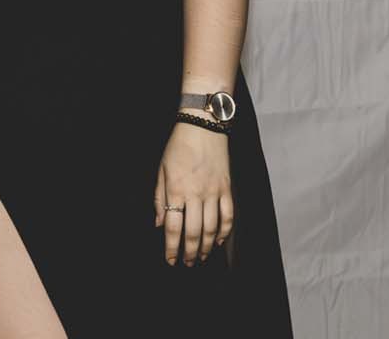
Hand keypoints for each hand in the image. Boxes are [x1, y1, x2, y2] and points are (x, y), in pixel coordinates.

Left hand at [153, 121, 231, 266]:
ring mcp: (214, 192)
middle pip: (194, 232)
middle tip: (187, 264)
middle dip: (189, 252)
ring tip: (201, 257)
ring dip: (206, 247)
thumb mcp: (161, 170)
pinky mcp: (227, 188)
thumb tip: (159, 223)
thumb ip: (159, 198)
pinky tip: (218, 241)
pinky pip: (228, 215)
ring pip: (212, 228)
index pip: (173, 227)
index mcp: (176, 190)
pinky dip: (225, 231)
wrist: (203, 126)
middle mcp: (196, 194)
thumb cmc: (178, 146)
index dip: (171, 248)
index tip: (170, 260)